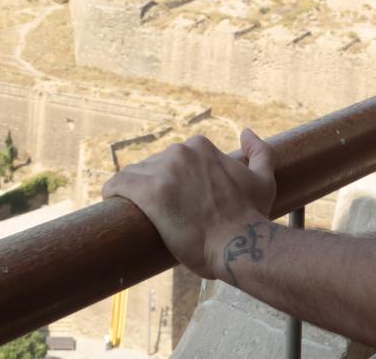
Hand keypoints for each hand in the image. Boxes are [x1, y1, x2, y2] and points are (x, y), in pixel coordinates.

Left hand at [101, 129, 277, 281]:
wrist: (239, 244)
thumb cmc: (250, 216)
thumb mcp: (263, 180)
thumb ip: (259, 151)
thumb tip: (247, 132)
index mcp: (200, 146)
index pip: (172, 158)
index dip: (171, 179)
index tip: (174, 198)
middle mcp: (180, 152)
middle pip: (152, 166)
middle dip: (154, 186)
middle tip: (160, 214)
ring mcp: (162, 171)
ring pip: (134, 176)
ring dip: (134, 193)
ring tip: (138, 215)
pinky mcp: (147, 192)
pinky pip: (117, 185)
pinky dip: (112, 193)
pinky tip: (113, 204)